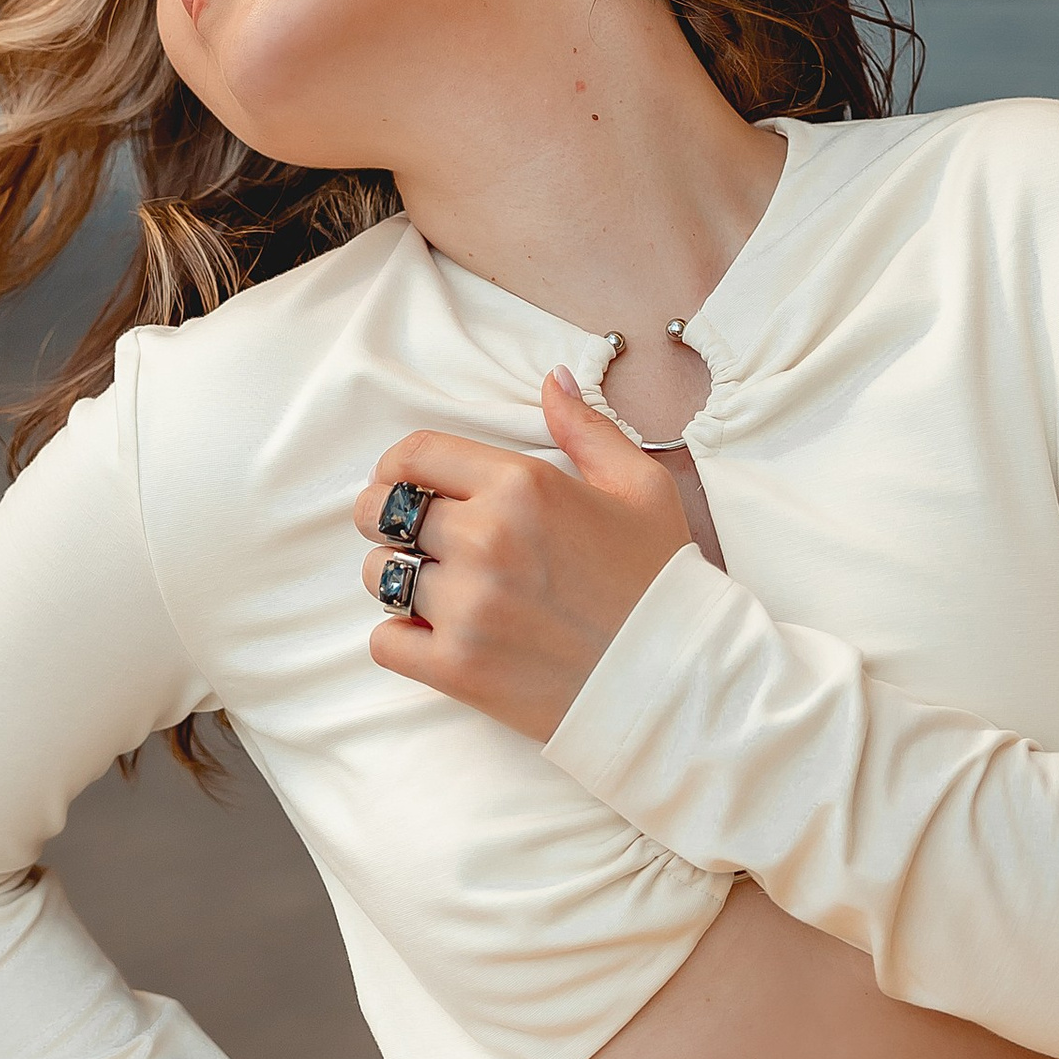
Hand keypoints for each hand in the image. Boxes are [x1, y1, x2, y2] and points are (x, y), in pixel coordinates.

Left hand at [353, 367, 691, 742]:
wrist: (680, 679)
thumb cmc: (660, 581)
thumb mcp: (639, 487)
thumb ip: (586, 428)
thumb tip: (553, 379)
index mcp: (522, 486)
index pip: (414, 454)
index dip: (396, 465)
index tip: (400, 482)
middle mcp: (486, 538)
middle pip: (380, 511)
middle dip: (386, 518)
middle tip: (412, 536)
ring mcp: (468, 606)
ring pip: (379, 575)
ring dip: (396, 578)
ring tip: (435, 588)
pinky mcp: (458, 668)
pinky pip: (385, 641)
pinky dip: (401, 639)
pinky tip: (435, 635)